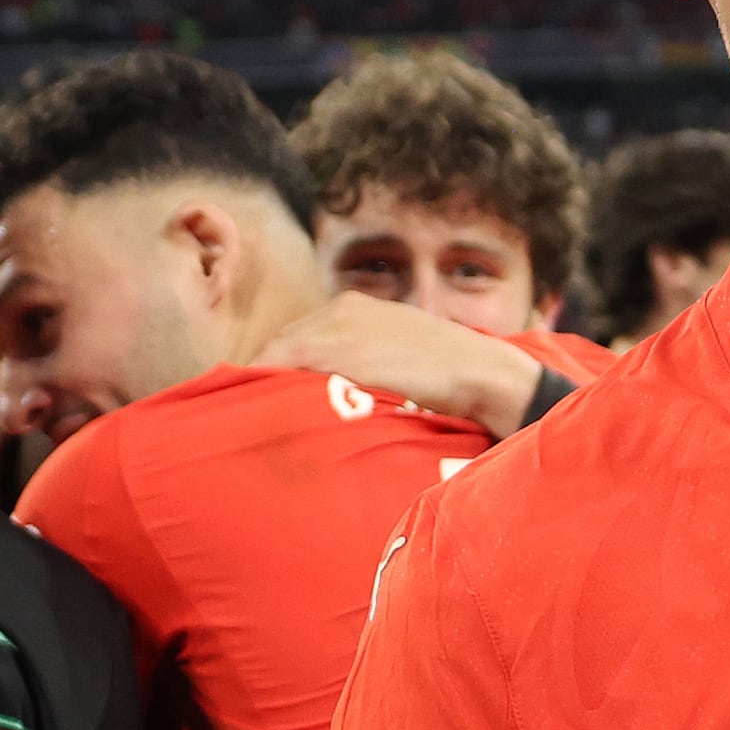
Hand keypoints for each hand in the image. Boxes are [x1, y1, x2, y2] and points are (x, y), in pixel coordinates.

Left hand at [252, 294, 551, 440]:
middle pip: (281, 345)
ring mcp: (337, 328)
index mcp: (353, 308)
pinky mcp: (338, 350)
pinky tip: (262, 413)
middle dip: (266, 377)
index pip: (297, 338)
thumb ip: (365, 363)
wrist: (480, 373)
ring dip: (262, 388)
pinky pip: (284, 368)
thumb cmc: (448, 376)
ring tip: (248, 421)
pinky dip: (268, 389)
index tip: (266, 397)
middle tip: (250, 414)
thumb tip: (339, 393)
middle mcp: (339, 311)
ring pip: (278, 356)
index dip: (278, 369)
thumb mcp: (400, 355)